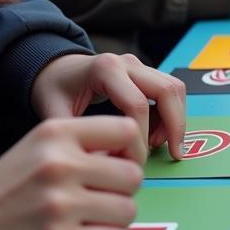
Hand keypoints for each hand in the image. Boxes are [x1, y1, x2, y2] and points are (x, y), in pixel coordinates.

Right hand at [0, 116, 143, 229]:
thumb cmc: (6, 189)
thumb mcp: (38, 147)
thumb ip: (82, 144)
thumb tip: (131, 156)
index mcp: (57, 134)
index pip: (126, 130)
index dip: (130, 151)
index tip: (118, 167)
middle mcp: (60, 164)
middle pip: (132, 175)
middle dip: (123, 191)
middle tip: (103, 199)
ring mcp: (60, 205)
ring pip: (128, 210)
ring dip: (117, 220)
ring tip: (94, 222)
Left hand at [32, 53, 186, 159]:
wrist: (55, 69)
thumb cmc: (53, 89)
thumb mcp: (53, 113)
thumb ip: (74, 138)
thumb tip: (98, 166)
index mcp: (105, 69)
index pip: (137, 105)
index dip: (141, 137)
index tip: (134, 161)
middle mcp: (127, 63)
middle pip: (166, 90)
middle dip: (174, 125)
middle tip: (172, 154)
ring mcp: (139, 65)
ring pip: (174, 88)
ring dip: (176, 118)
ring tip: (161, 145)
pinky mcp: (145, 73)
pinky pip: (168, 90)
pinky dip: (171, 113)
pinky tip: (156, 135)